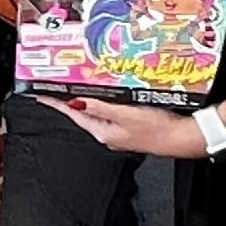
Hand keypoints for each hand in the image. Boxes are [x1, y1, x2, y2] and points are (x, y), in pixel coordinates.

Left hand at [54, 95, 202, 158]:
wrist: (182, 138)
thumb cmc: (158, 129)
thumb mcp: (125, 114)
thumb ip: (100, 108)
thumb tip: (77, 103)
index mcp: (103, 132)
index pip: (74, 115)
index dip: (57, 104)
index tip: (42, 97)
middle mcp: (108, 134)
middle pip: (83, 115)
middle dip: (70, 101)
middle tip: (57, 87)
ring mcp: (120, 132)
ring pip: (97, 113)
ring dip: (87, 100)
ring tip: (76, 88)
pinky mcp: (131, 128)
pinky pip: (111, 113)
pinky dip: (104, 103)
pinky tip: (106, 96)